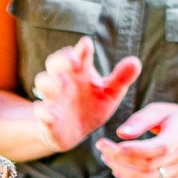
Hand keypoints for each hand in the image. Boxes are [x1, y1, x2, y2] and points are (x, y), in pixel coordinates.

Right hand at [32, 37, 141, 151]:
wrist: (74, 133)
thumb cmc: (91, 106)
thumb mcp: (109, 93)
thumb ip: (121, 79)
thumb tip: (135, 62)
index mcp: (79, 72)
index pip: (78, 54)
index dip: (81, 49)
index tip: (87, 45)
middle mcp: (63, 81)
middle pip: (55, 62)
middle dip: (62, 60)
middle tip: (74, 63)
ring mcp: (52, 98)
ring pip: (43, 82)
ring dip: (51, 81)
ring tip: (62, 84)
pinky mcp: (47, 118)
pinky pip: (41, 112)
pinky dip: (44, 112)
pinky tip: (52, 115)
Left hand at [95, 103, 177, 177]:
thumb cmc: (174, 119)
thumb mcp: (159, 110)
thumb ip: (140, 120)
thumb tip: (120, 133)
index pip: (158, 148)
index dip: (132, 150)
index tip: (110, 145)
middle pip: (148, 165)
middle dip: (119, 159)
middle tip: (103, 149)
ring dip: (123, 173)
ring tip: (108, 160)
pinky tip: (119, 172)